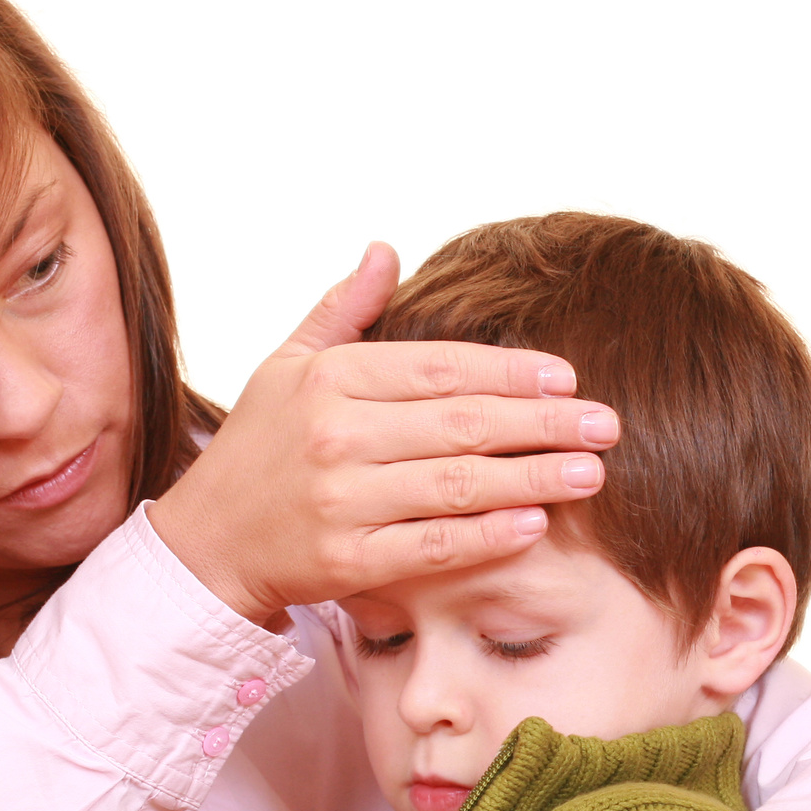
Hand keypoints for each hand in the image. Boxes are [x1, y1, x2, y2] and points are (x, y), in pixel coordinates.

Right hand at [148, 243, 619, 622]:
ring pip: (457, 485)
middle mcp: (335, 435)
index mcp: (328, 378)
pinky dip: (486, 536)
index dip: (510, 372)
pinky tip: (534, 524)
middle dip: (542, 424)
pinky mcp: (348, 561)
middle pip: (461, 424)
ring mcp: (341, 501)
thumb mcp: (285, 365)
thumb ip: (342, 309)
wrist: (204, 544)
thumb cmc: (257, 448)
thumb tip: (385, 248)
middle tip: (605, 424)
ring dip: (532, 478)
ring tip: (590, 473)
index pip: (439, 367)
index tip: (566, 376)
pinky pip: (432, 546)